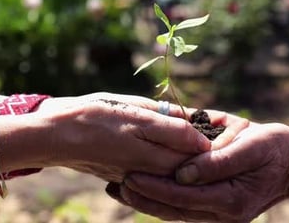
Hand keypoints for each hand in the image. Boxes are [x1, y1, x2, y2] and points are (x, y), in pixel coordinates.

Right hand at [0, 94, 210, 182]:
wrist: (54, 135)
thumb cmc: (94, 119)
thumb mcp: (136, 117)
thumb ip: (171, 129)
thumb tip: (201, 138)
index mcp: (155, 158)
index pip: (197, 155)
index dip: (217, 141)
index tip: (233, 126)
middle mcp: (149, 171)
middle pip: (188, 162)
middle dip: (207, 145)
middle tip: (226, 127)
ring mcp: (136, 172)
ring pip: (171, 162)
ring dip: (188, 148)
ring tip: (204, 129)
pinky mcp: (123, 169)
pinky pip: (154, 163)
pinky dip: (167, 151)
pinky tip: (171, 136)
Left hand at [110, 123, 288, 221]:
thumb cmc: (275, 149)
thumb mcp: (250, 146)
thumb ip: (217, 161)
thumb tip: (181, 172)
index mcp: (231, 200)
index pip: (183, 196)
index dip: (154, 187)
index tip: (128, 177)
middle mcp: (223, 213)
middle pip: (174, 210)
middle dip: (142, 198)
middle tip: (114, 186)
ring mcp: (220, 214)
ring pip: (176, 212)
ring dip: (147, 201)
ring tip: (119, 190)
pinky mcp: (219, 208)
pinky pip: (185, 207)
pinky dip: (162, 199)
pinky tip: (143, 190)